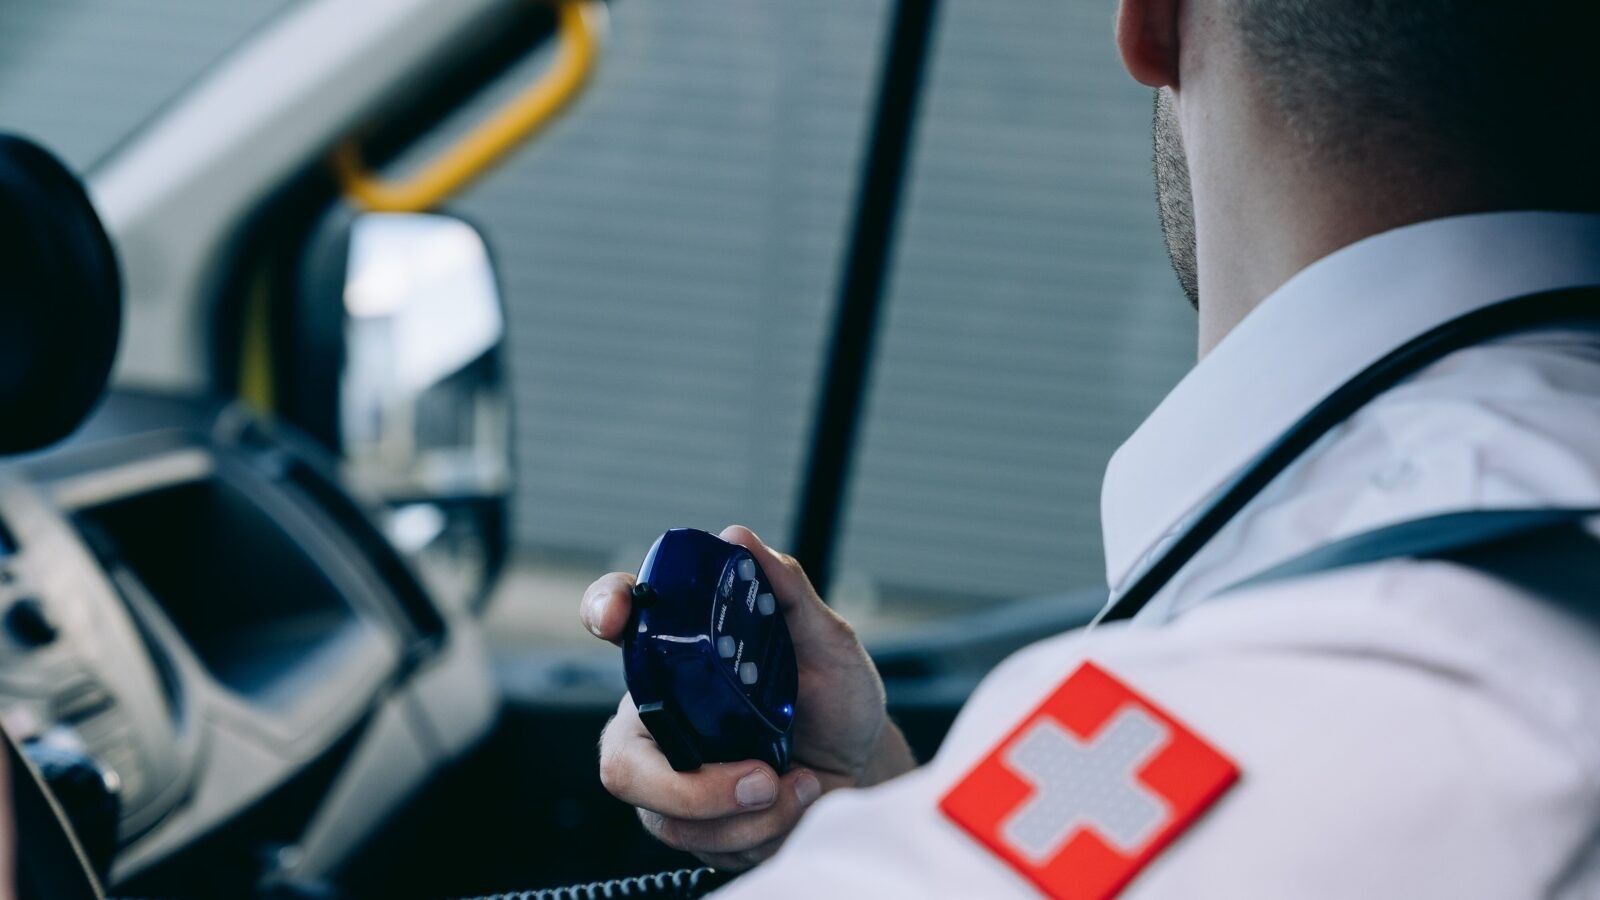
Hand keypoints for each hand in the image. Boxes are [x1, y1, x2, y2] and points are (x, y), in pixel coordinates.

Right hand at [581, 525, 915, 869]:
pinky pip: (696, 841)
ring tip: (797, 785)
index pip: (621, 618)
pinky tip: (790, 803)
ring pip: (662, 812)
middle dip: (689, 786)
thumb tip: (738, 537)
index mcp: (684, 651)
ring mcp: (669, 772)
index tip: (614, 617)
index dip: (602, 608)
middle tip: (760, 775)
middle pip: (621, 756)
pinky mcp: (689, 821)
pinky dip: (755, 830)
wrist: (862, 769)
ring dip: (743, 811)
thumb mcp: (826, 639)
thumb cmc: (838, 698)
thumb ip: (786, 590)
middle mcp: (663, 711)